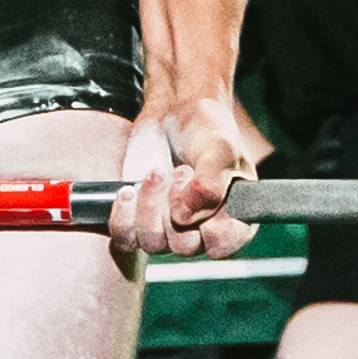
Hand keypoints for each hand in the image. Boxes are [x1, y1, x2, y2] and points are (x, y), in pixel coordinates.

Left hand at [108, 87, 259, 260]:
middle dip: (176, 206)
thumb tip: (183, 217)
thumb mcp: (220, 150)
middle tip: (182, 172)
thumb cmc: (209, 131)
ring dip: (151, 205)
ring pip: (152, 242)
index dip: (209, 227)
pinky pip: (125, 238)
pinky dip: (123, 216)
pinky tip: (129, 191)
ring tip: (158, 173)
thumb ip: (210, 184)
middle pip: (183, 246)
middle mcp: (202, 231)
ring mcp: (169, 229)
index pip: (221, 246)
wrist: (177, 111)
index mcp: (234, 219)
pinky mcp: (139, 222)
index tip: (202, 194)